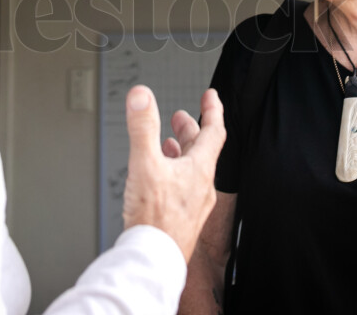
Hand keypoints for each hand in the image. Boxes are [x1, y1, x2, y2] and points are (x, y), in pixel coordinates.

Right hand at [122, 85, 225, 261]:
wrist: (152, 260)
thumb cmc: (154, 220)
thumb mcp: (145, 164)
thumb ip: (142, 127)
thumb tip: (141, 96)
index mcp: (199, 170)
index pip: (214, 132)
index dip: (212, 110)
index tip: (211, 96)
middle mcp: (201, 187)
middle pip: (201, 150)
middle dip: (190, 130)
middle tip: (181, 117)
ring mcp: (193, 204)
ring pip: (191, 170)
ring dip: (180, 152)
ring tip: (168, 143)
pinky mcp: (181, 219)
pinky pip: (182, 187)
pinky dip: (172, 172)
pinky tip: (158, 177)